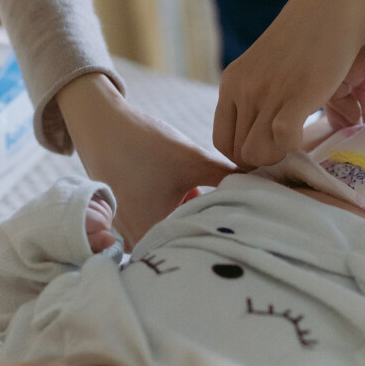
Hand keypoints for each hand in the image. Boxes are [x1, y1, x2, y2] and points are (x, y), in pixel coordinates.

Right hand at [57, 75, 233, 248]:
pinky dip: (173, 210)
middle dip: (206, 222)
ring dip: (189, 215)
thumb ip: (228, 176)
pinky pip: (157, 222)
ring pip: (171, 229)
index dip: (221, 229)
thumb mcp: (192, 160)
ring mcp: (126, 233)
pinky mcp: (124, 220)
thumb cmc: (143, 142)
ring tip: (204, 195)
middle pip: (184, 239)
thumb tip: (264, 184)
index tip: (240, 219)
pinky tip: (185, 191)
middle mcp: (134, 242)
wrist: (100, 122)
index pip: (197, 243)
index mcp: (151, 233)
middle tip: (231, 208)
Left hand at [213, 0, 364, 166]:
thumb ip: (261, 95)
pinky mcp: (296, 94)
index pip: (223, 142)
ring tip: (302, 136)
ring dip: (281, 155)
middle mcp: (243, 89)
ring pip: (257, 154)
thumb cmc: (308, 31)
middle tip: (291, 144)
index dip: (247, 154)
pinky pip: (284, 142)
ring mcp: (267, 92)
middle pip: (239, 154)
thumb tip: (274, 135)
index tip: (273, 147)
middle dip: (265, 159)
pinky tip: (312, 127)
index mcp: (231, 82)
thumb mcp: (268, 64)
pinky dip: (297, 147)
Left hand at [329, 0, 364, 125]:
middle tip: (351, 137)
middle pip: (335, 81)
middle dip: (337, 113)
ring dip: (335, 112)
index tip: (364, 132)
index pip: (353, 81)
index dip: (353, 109)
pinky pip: (335, 84)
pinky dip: (337, 108)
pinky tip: (357, 125)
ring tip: (353, 134)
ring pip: (330, 82)